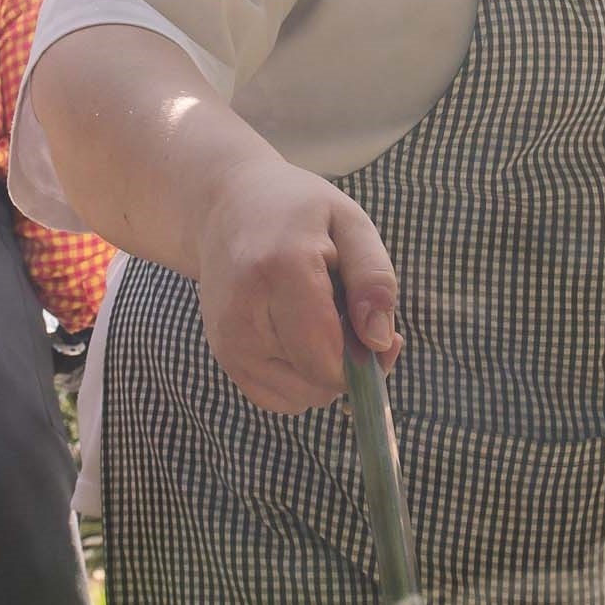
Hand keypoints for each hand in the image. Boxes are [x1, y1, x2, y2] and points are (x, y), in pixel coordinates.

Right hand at [194, 154, 398, 413]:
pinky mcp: (222, 355)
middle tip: (350, 319)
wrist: (225, 205)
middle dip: (348, 366)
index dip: (366, 362)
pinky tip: (299, 338)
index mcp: (282, 271)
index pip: (327, 361)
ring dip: (322, 372)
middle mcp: (244, 313)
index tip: (380, 335)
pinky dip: (298, 379)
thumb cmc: (297, 211)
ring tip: (318, 321)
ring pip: (299, 398)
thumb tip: (381, 341)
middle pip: (316, 385)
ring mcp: (227, 340)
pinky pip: (276, 398)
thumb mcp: (351, 224)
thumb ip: (374, 278)